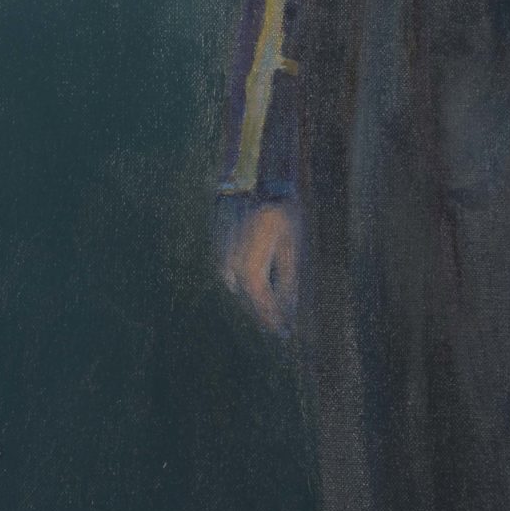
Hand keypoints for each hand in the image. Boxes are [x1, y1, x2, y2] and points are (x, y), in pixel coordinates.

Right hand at [219, 200, 300, 334]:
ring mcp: (220, 257)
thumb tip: (288, 310)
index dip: (274, 320)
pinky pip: (233, 272)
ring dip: (256, 294)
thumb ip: (289, 280)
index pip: (262, 304)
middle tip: (282, 322)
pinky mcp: (217, 249)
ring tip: (273, 300)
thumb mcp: (292, 245)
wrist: (251, 177)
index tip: (286, 333)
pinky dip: (247, 278)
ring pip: (240, 287)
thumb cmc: (278, 209)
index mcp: (251, 267)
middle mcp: (230, 266)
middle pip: (250, 298)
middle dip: (265, 310)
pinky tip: (260, 274)